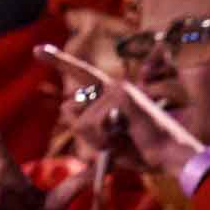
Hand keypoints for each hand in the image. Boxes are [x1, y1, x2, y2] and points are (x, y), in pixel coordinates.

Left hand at [36, 43, 201, 182]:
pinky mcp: (120, 97)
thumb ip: (88, 127)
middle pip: (73, 107)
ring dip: (95, 139)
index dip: (58, 61)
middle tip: (113, 144)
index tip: (37, 51)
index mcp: (115, 95)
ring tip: (123, 142)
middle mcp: (115, 87)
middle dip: (84, 132)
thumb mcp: (110, 142)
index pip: (81, 75)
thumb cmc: (147, 153)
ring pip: (80, 118)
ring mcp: (117, 89)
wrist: (172, 157)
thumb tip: (66, 106)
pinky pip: (92, 122)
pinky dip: (102, 138)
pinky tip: (125, 138)